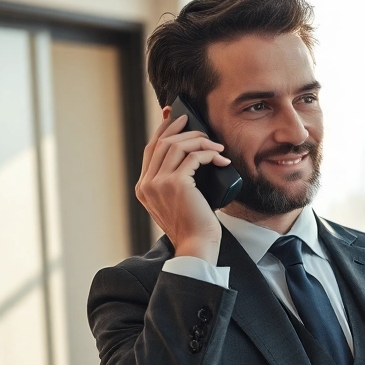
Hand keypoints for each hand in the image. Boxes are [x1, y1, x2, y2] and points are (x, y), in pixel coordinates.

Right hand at [135, 111, 231, 264]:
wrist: (196, 246)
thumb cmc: (193, 226)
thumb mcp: (177, 202)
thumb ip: (175, 183)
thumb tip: (191, 158)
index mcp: (144, 188)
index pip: (151, 150)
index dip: (162, 131)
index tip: (173, 118)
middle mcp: (147, 183)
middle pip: (162, 143)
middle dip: (181, 129)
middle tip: (198, 124)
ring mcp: (159, 183)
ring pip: (177, 146)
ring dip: (199, 141)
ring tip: (216, 146)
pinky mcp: (176, 184)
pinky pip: (193, 157)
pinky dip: (208, 154)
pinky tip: (220, 158)